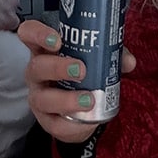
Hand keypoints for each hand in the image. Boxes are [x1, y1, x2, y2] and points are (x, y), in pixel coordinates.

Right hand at [18, 17, 136, 139]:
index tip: (57, 40)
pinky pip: (55, 124)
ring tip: (89, 99)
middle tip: (81, 70)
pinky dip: (72, 123)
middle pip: (37, 66)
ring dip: (66, 99)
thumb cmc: (85, 75)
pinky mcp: (47, 121)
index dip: (38, 34)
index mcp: (45, 50)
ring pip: (43, 98)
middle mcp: (37, 72)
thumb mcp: (98, 59)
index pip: (29, 33)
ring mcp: (39, 97)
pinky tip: (87, 119)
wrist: (84, 111)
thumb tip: (128, 61)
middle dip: (58, 67)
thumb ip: (112, 54)